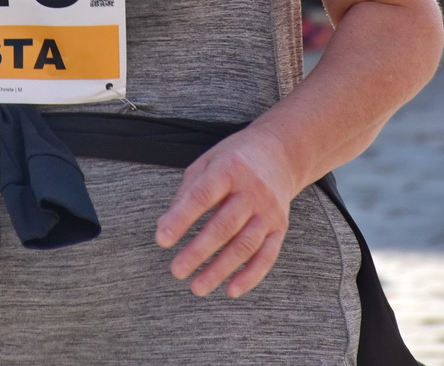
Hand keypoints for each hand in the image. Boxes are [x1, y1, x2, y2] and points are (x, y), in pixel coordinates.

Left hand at [156, 126, 301, 298]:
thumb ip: (186, 193)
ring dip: (220, 269)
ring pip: (245, 245)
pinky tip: (231, 289)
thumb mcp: (207, 162)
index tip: (161, 240)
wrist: (281, 153)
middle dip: (198, 251)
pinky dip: (250, 276)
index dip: (181, 219)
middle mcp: (253, 190)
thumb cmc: (235, 159)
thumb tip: (164, 226)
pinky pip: (267, 255)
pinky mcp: (280, 226)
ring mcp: (269, 210)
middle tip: (177, 271)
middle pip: (224, 226)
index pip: (202, 196)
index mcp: (229, 169)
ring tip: (197, 287)